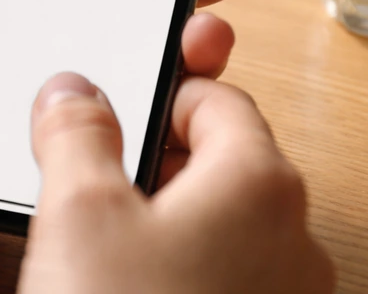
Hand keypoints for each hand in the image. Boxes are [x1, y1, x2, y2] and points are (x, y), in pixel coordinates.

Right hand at [20, 74, 334, 293]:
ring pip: (224, 227)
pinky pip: (227, 280)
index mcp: (260, 182)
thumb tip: (74, 92)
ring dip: (167, 223)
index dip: (158, 97)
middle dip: (157, 165)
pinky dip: (183, 272)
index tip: (115, 114)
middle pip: (224, 163)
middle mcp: (294, 237)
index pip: (217, 99)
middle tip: (98, 186)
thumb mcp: (79, 213)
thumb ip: (78, 132)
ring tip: (107, 251)